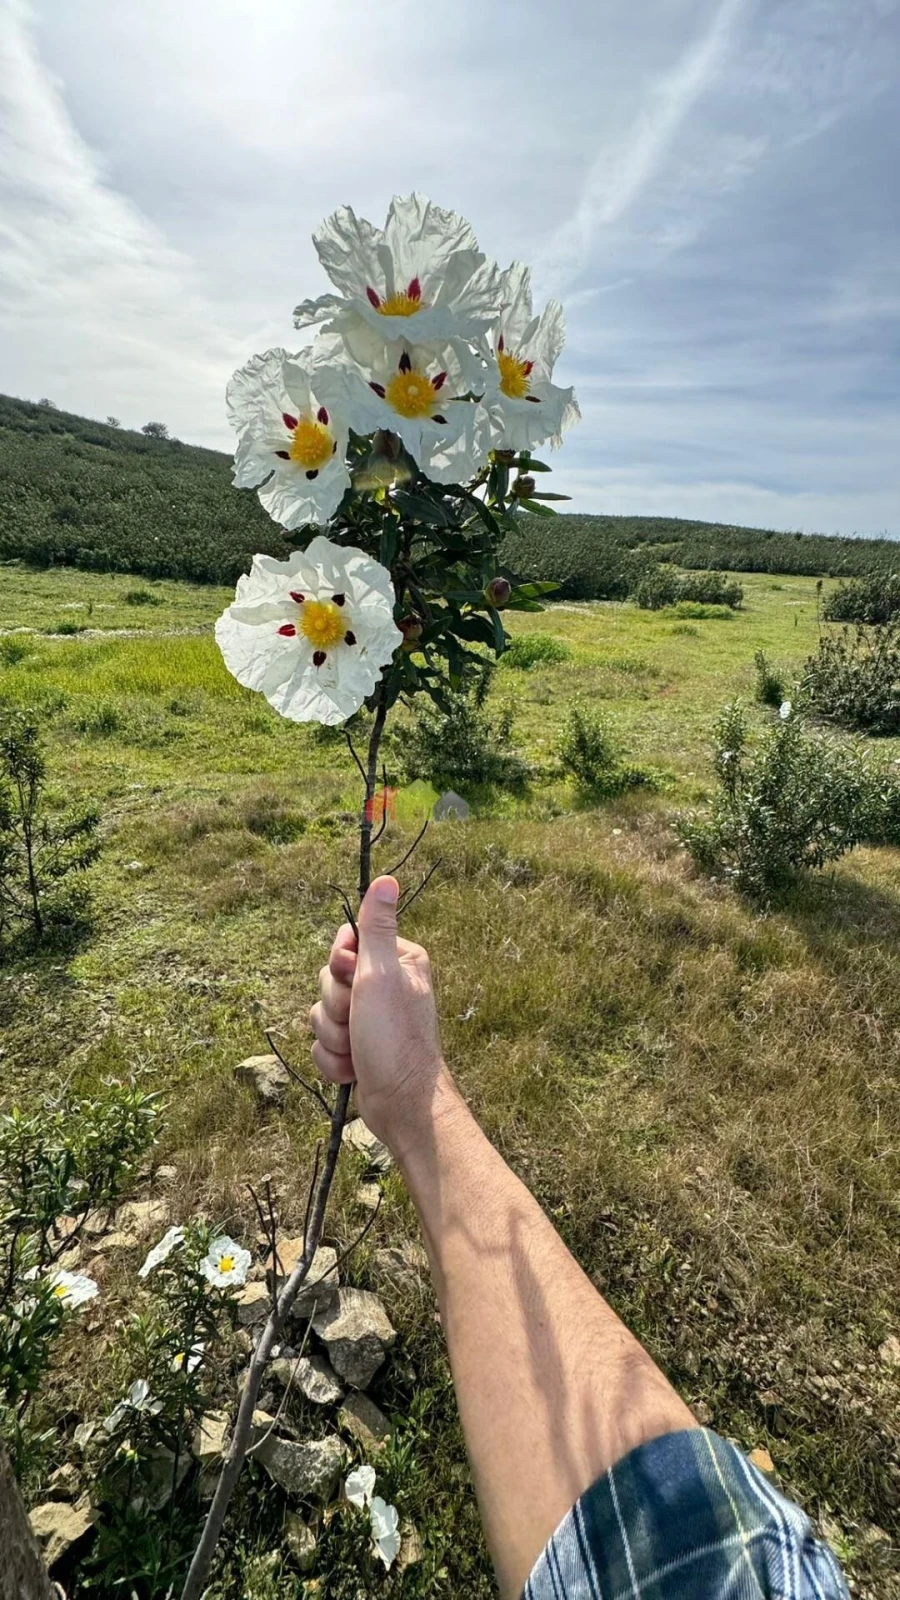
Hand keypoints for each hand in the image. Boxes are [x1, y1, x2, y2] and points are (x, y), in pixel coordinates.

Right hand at [309, 876, 448, 1155]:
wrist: (400, 1104)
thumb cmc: (394, 1038)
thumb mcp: (380, 975)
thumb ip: (376, 928)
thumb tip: (386, 880)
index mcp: (396, 960)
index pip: (345, 943)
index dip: (339, 965)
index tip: (352, 980)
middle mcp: (385, 985)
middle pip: (328, 980)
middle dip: (335, 1008)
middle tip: (358, 1022)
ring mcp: (370, 1019)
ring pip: (321, 1014)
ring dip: (333, 1038)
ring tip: (358, 1051)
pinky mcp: (358, 1047)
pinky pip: (323, 1044)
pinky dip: (334, 1060)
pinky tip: (354, 1070)